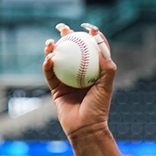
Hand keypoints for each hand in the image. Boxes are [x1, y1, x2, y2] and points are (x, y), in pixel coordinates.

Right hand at [42, 22, 115, 140]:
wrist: (85, 128)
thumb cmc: (99, 108)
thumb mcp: (106, 86)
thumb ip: (107, 67)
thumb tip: (101, 45)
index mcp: (93, 73)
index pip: (91, 51)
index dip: (89, 37)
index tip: (87, 28)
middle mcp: (79, 74)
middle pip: (72, 51)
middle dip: (67, 36)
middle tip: (64, 28)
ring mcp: (66, 80)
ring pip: (58, 59)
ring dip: (53, 48)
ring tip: (53, 40)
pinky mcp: (55, 88)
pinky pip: (49, 73)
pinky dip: (48, 64)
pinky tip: (50, 56)